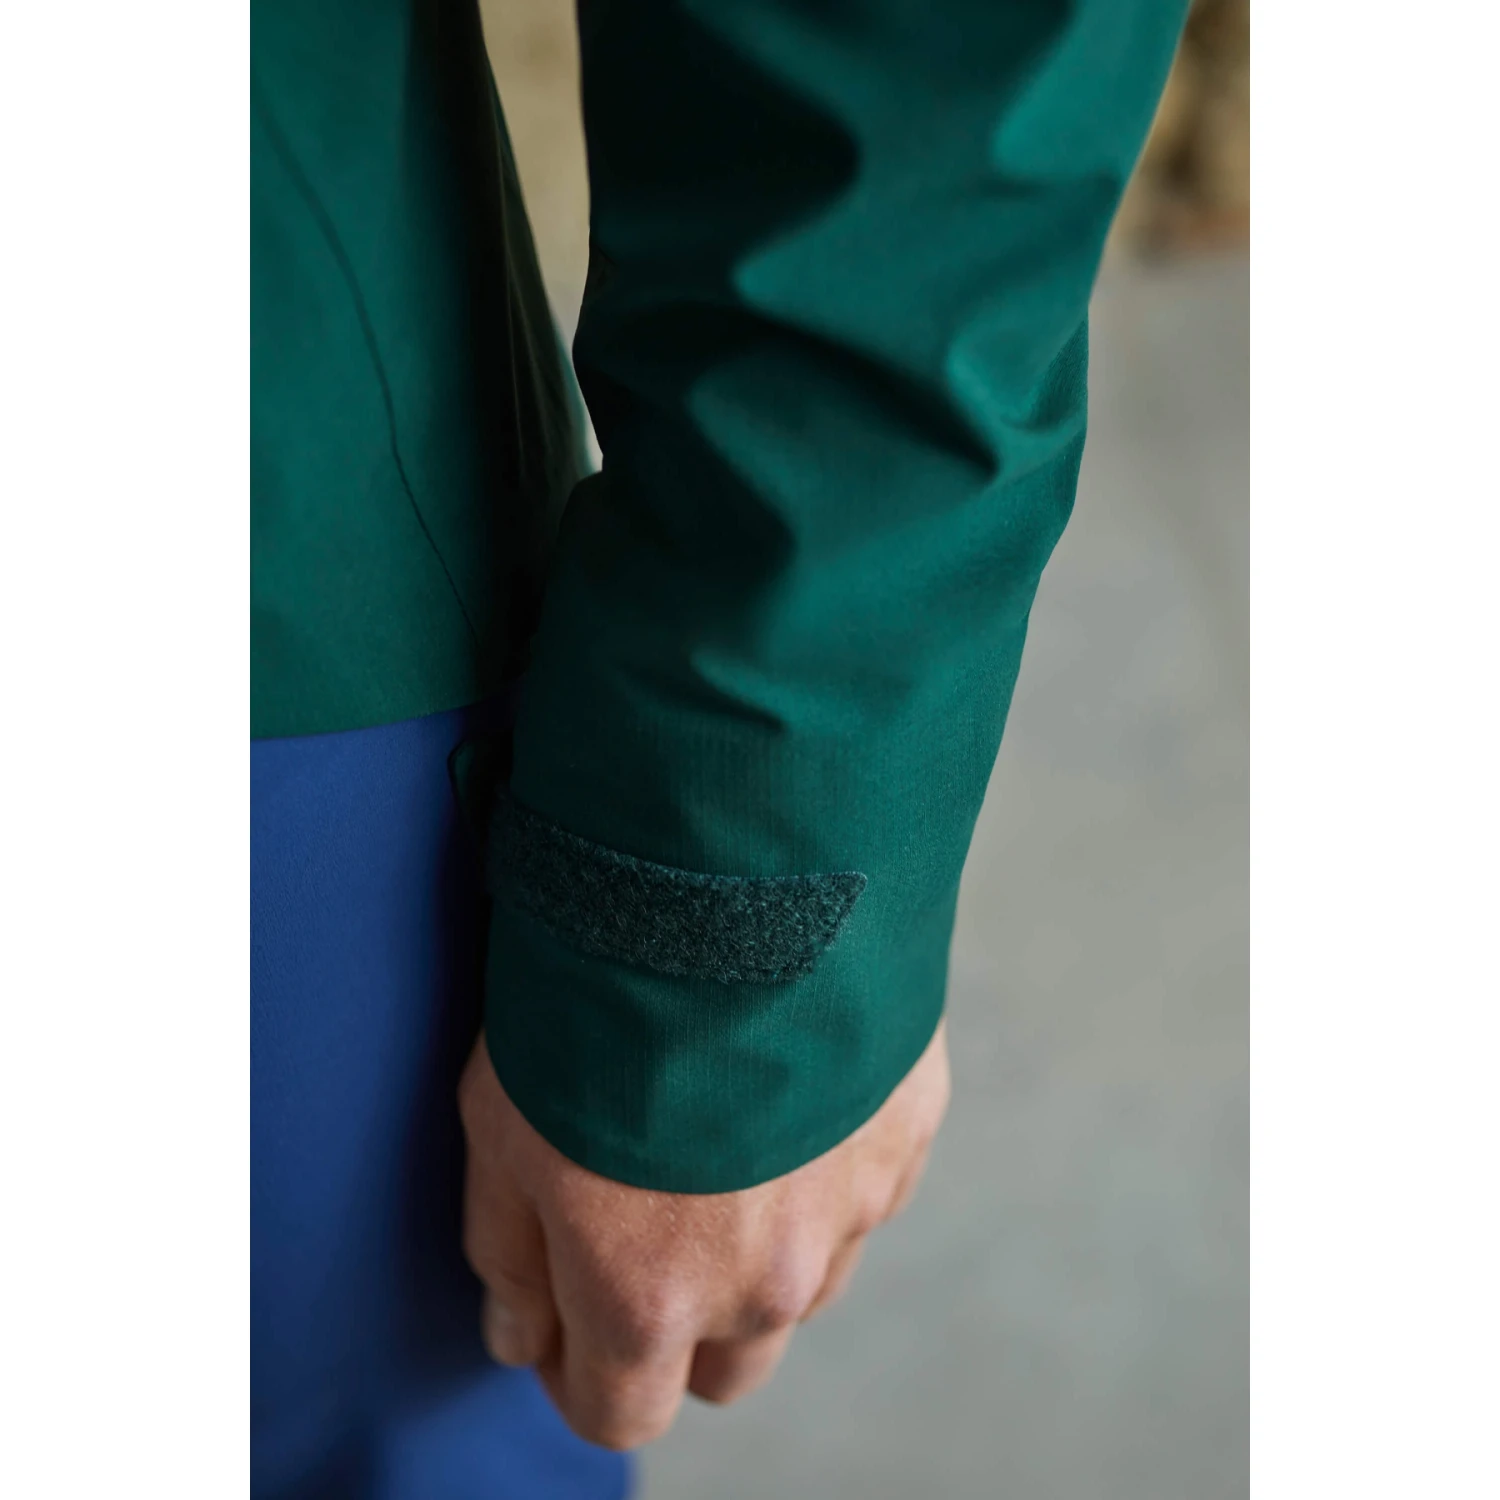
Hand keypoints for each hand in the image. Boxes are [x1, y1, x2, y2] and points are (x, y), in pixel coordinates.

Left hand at [458, 1020, 949, 1449]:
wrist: (730, 880)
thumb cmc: (600, 999)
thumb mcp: (501, 1125)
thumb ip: (511, 1254)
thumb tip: (519, 1337)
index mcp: (650, 1296)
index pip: (620, 1412)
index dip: (582, 1374)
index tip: (568, 1318)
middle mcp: (764, 1282)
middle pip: (726, 1368)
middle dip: (681, 1325)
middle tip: (648, 1220)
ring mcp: (849, 1211)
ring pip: (802, 1285)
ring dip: (760, 1246)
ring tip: (720, 1132)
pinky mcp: (906, 1138)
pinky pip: (861, 1193)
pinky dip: (822, 1167)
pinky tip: (782, 1085)